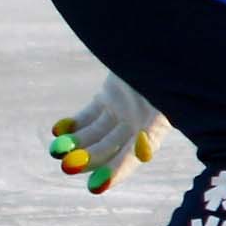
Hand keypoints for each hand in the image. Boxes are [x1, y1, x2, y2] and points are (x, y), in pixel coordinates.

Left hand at [49, 74, 167, 194]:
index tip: (95, 188)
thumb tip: (141, 152)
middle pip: (111, 148)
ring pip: (96, 134)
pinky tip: (57, 129)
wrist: (166, 38)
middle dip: (89, 159)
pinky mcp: (111, 96)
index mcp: (159, 123)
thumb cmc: (169, 62)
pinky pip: (90, 116)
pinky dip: (74, 124)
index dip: (117, 171)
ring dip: (76, 144)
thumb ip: (153, 116)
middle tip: (67, 167)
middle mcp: (142, 122)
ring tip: (56, 150)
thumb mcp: (165, 85)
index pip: (136, 155)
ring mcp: (125, 109)